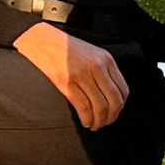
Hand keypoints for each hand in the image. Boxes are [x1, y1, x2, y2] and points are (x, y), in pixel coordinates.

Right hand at [15, 21, 129, 129]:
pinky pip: (84, 107)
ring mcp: (82, 75)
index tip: (115, 113)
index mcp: (106, 59)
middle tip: (105, 123)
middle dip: (112, 117)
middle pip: (114, 100)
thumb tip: (110, 95)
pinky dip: (87, 119)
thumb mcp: (91, 53)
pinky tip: (85, 122)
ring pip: (100, 106)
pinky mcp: (67, 83)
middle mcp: (97, 67)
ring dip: (99, 121)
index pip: (123, 89)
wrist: (42, 39)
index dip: (120, 106)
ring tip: (94, 125)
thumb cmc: (66, 48)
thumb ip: (103, 70)